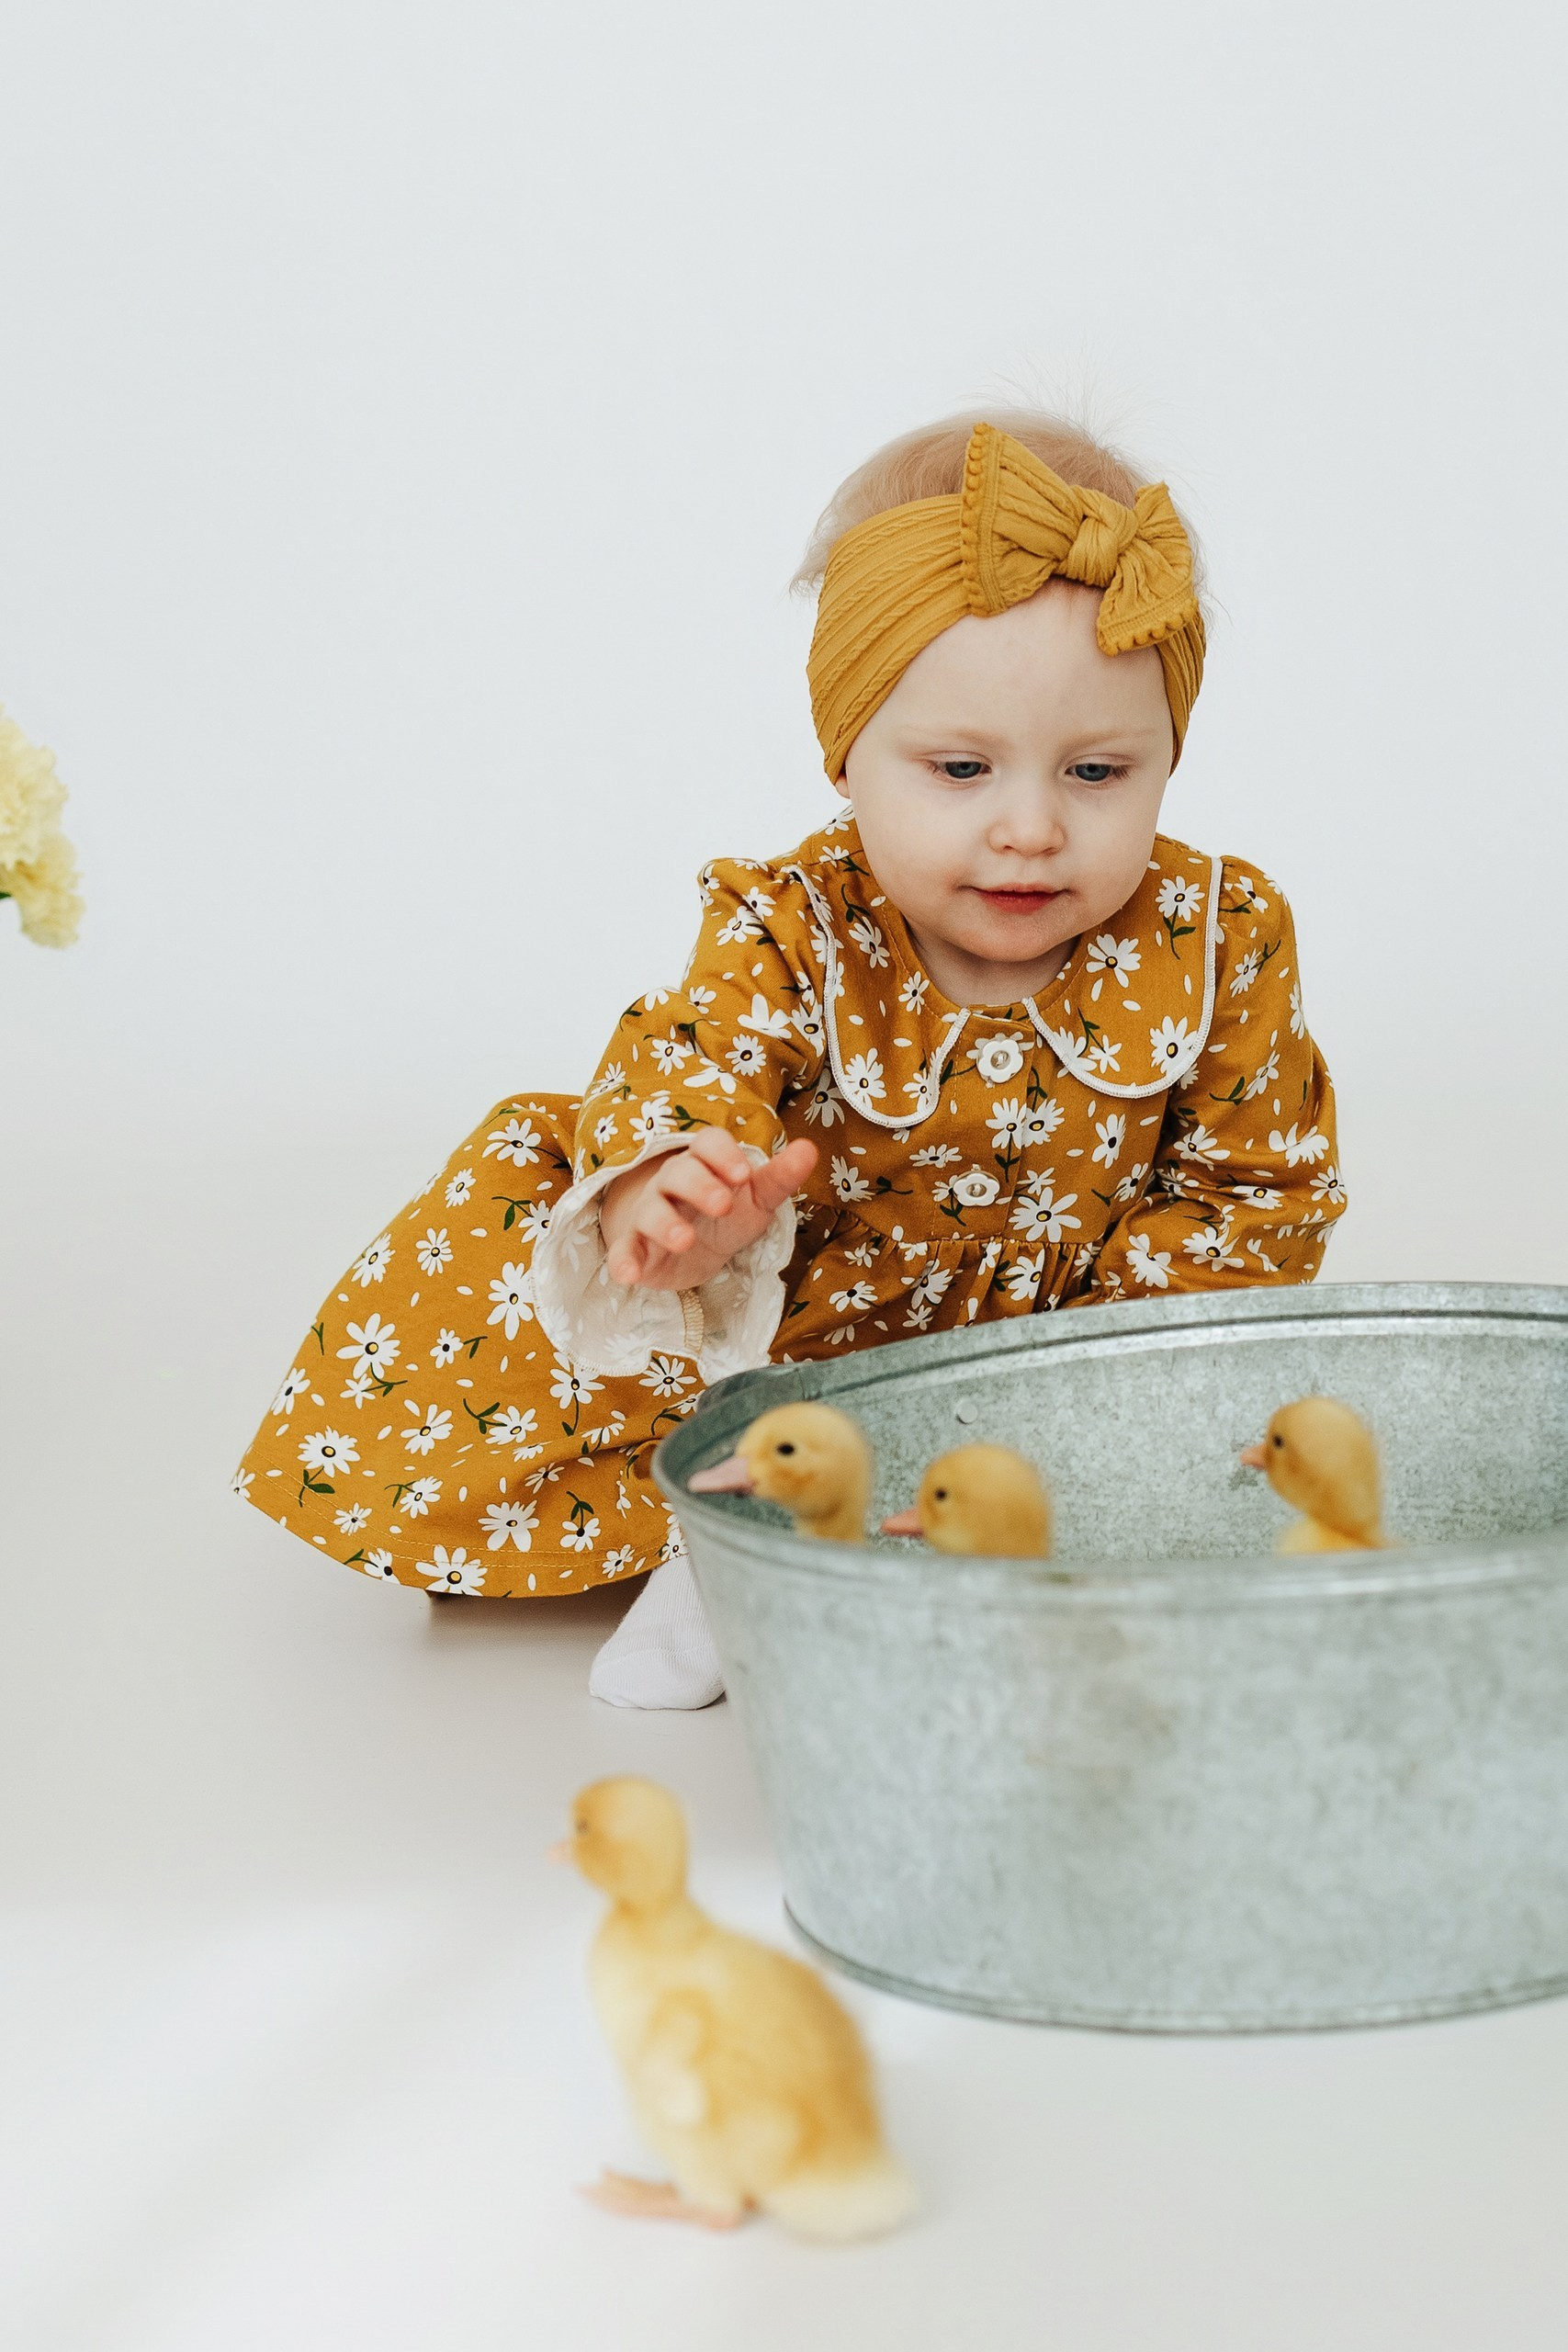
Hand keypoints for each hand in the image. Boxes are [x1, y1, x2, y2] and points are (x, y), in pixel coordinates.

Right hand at [599, 1131, 818, 1290]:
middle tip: (723, 1205)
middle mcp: (672, 1183)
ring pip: (650, 1211)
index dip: (723, 1155)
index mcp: (704, 1163)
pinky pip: (623, 1250)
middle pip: (678, 1173)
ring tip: (684, 1240)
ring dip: (664, 1224)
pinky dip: (622, 1261)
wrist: (691, 1246)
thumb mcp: (757, 1197)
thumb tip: (810, 1149)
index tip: (744, 1174)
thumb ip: (781, 1176)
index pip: (707, 1144)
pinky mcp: (636, 1248)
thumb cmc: (726, 1213)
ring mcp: (650, 1214)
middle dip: (699, 1186)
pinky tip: (628, 1275)